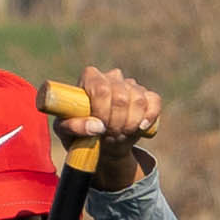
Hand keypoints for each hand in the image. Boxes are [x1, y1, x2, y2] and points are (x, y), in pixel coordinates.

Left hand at [64, 65, 160, 182]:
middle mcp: (112, 76)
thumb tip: (96, 126)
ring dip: (130, 124)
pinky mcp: (148, 96)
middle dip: (116, 122)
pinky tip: (140, 128)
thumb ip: (73, 127)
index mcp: (90, 78)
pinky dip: (149, 117)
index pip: (101, 88)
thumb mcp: (66, 132)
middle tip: (110, 136)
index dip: (102, 110)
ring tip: (119, 134)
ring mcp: (131, 85)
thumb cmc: (79, 134)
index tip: (100, 128)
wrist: (102, 143)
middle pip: (121, 96)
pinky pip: (154, 102)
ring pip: (138, 100)